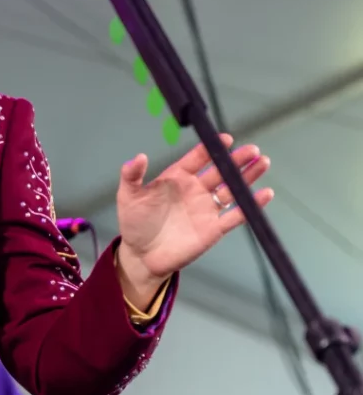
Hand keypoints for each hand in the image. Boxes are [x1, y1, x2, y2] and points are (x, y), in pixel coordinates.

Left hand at [115, 134, 273, 290]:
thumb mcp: (128, 196)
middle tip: (251, 150)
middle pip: (220, 171)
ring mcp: (206, 208)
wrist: (141, 255)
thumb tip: (138, 157)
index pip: (198, 159)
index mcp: (177, 178)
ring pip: (232, 189)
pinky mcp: (214, 228)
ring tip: (262, 163)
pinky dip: (251, 205)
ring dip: (248, 177)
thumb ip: (132, 176)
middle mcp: (195, 190)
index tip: (225, 139)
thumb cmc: (134, 223)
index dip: (211, 149)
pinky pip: (236, 215)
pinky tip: (265, 193)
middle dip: (236, 160)